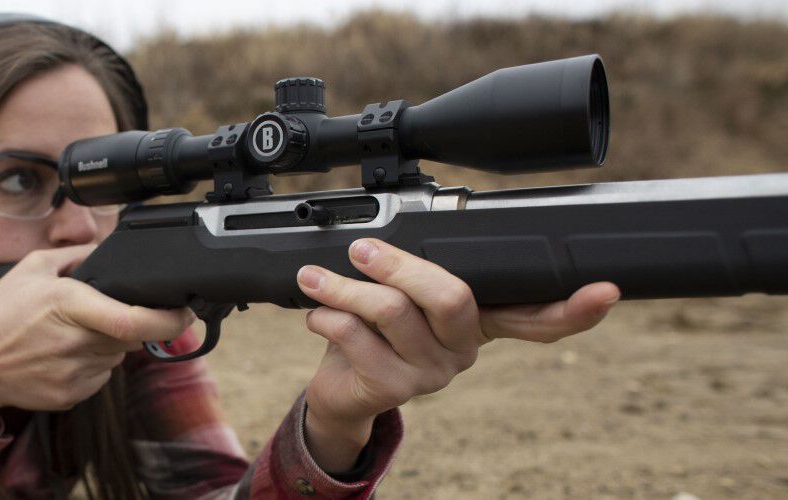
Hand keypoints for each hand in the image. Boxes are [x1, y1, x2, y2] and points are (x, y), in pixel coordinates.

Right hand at [0, 244, 194, 429]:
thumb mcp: (30, 269)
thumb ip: (75, 255)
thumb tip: (105, 247)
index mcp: (70, 305)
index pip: (133, 320)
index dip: (169, 320)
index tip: (185, 312)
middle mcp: (77, 341)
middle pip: (131, 335)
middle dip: (128, 323)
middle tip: (98, 316)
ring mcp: (77, 373)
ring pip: (117, 356)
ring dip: (107, 344)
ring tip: (68, 335)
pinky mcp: (73, 395)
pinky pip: (101, 376)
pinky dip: (92, 363)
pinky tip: (62, 354)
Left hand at [296, 238, 619, 471]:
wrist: (339, 389)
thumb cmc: (372, 329)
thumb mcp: (404, 294)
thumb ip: (422, 266)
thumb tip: (413, 220)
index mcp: (480, 320)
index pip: (542, 318)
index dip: (576, 309)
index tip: (605, 290)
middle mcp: (464, 349)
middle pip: (453, 298)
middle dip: (402, 265)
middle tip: (364, 249)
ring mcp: (432, 374)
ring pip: (394, 313)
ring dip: (346, 289)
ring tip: (315, 277)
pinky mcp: (394, 389)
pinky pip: (359, 340)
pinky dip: (330, 316)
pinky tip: (316, 312)